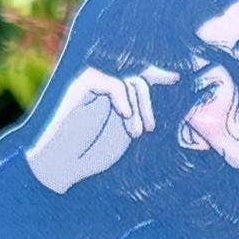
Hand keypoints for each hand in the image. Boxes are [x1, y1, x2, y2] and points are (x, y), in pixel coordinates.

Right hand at [24, 63, 180, 192]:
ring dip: (138, 108)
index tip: (177, 78)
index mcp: (114, 96)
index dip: (158, 74)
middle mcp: (103, 86)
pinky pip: (113, 83)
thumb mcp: (125, 132)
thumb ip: (138, 112)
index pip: (138, 76)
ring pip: (129, 81)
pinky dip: (123, 98)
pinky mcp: (81, 85)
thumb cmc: (90, 154)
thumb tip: (157, 92)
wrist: (61, 164)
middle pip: (138, 78)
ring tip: (135, 134)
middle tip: (151, 128)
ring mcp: (92, 84)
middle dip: (149, 102)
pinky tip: (124, 115)